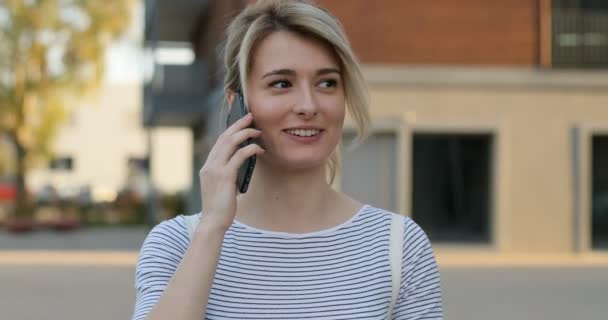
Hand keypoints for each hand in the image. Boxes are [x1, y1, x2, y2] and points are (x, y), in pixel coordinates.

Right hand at [198, 113, 263, 231]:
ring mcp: (215, 169)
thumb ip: (228, 174)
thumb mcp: (222, 187)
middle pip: (224, 137)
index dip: (231, 130)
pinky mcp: (225, 176)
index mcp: (208, 167)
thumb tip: (242, 163)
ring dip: (245, 134)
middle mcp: (209, 165)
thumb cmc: (220, 207)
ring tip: (257, 131)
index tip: (241, 123)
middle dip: (238, 125)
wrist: (213, 222)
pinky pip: (239, 156)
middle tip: (250, 116)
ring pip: (230, 143)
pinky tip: (259, 150)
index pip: (219, 142)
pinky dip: (250, 149)